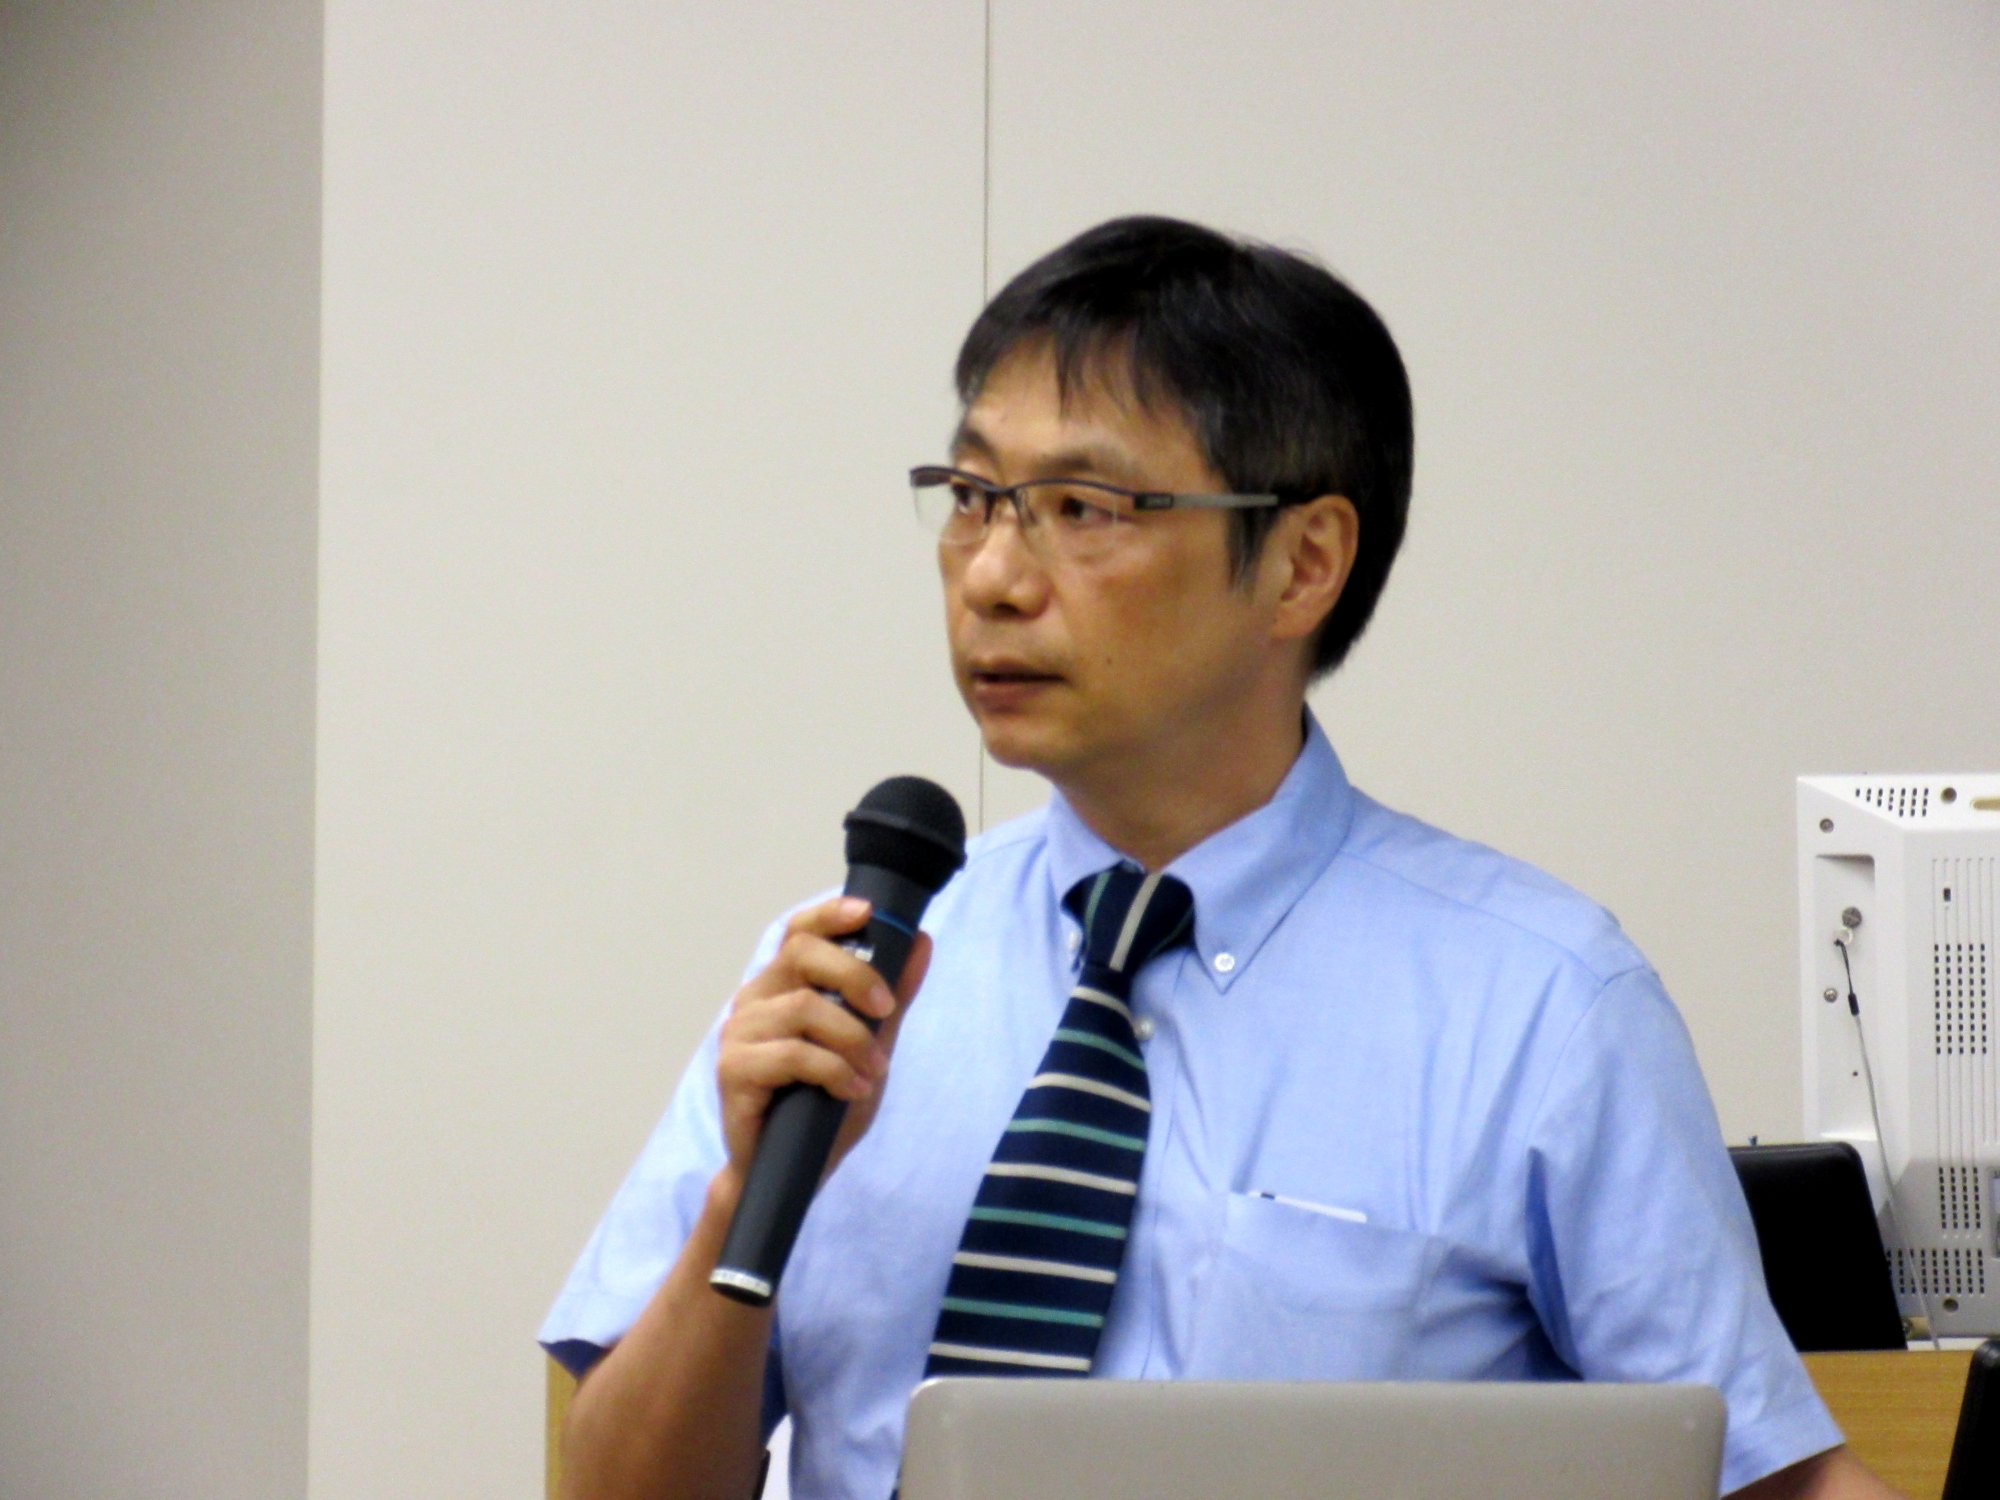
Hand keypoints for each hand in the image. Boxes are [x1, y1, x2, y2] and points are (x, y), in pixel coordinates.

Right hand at [714, 896, 932, 1179]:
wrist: (796, 1171)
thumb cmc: (825, 1105)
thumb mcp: (871, 1046)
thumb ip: (892, 998)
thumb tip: (922, 943)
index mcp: (781, 986)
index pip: (799, 932)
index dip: (829, 915)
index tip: (867, 913)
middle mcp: (755, 1000)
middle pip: (801, 954)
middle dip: (855, 975)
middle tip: (886, 1009)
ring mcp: (739, 1034)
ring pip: (805, 1008)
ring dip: (853, 1039)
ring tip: (873, 1071)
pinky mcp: (734, 1071)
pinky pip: (794, 1054)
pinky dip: (834, 1070)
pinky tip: (852, 1090)